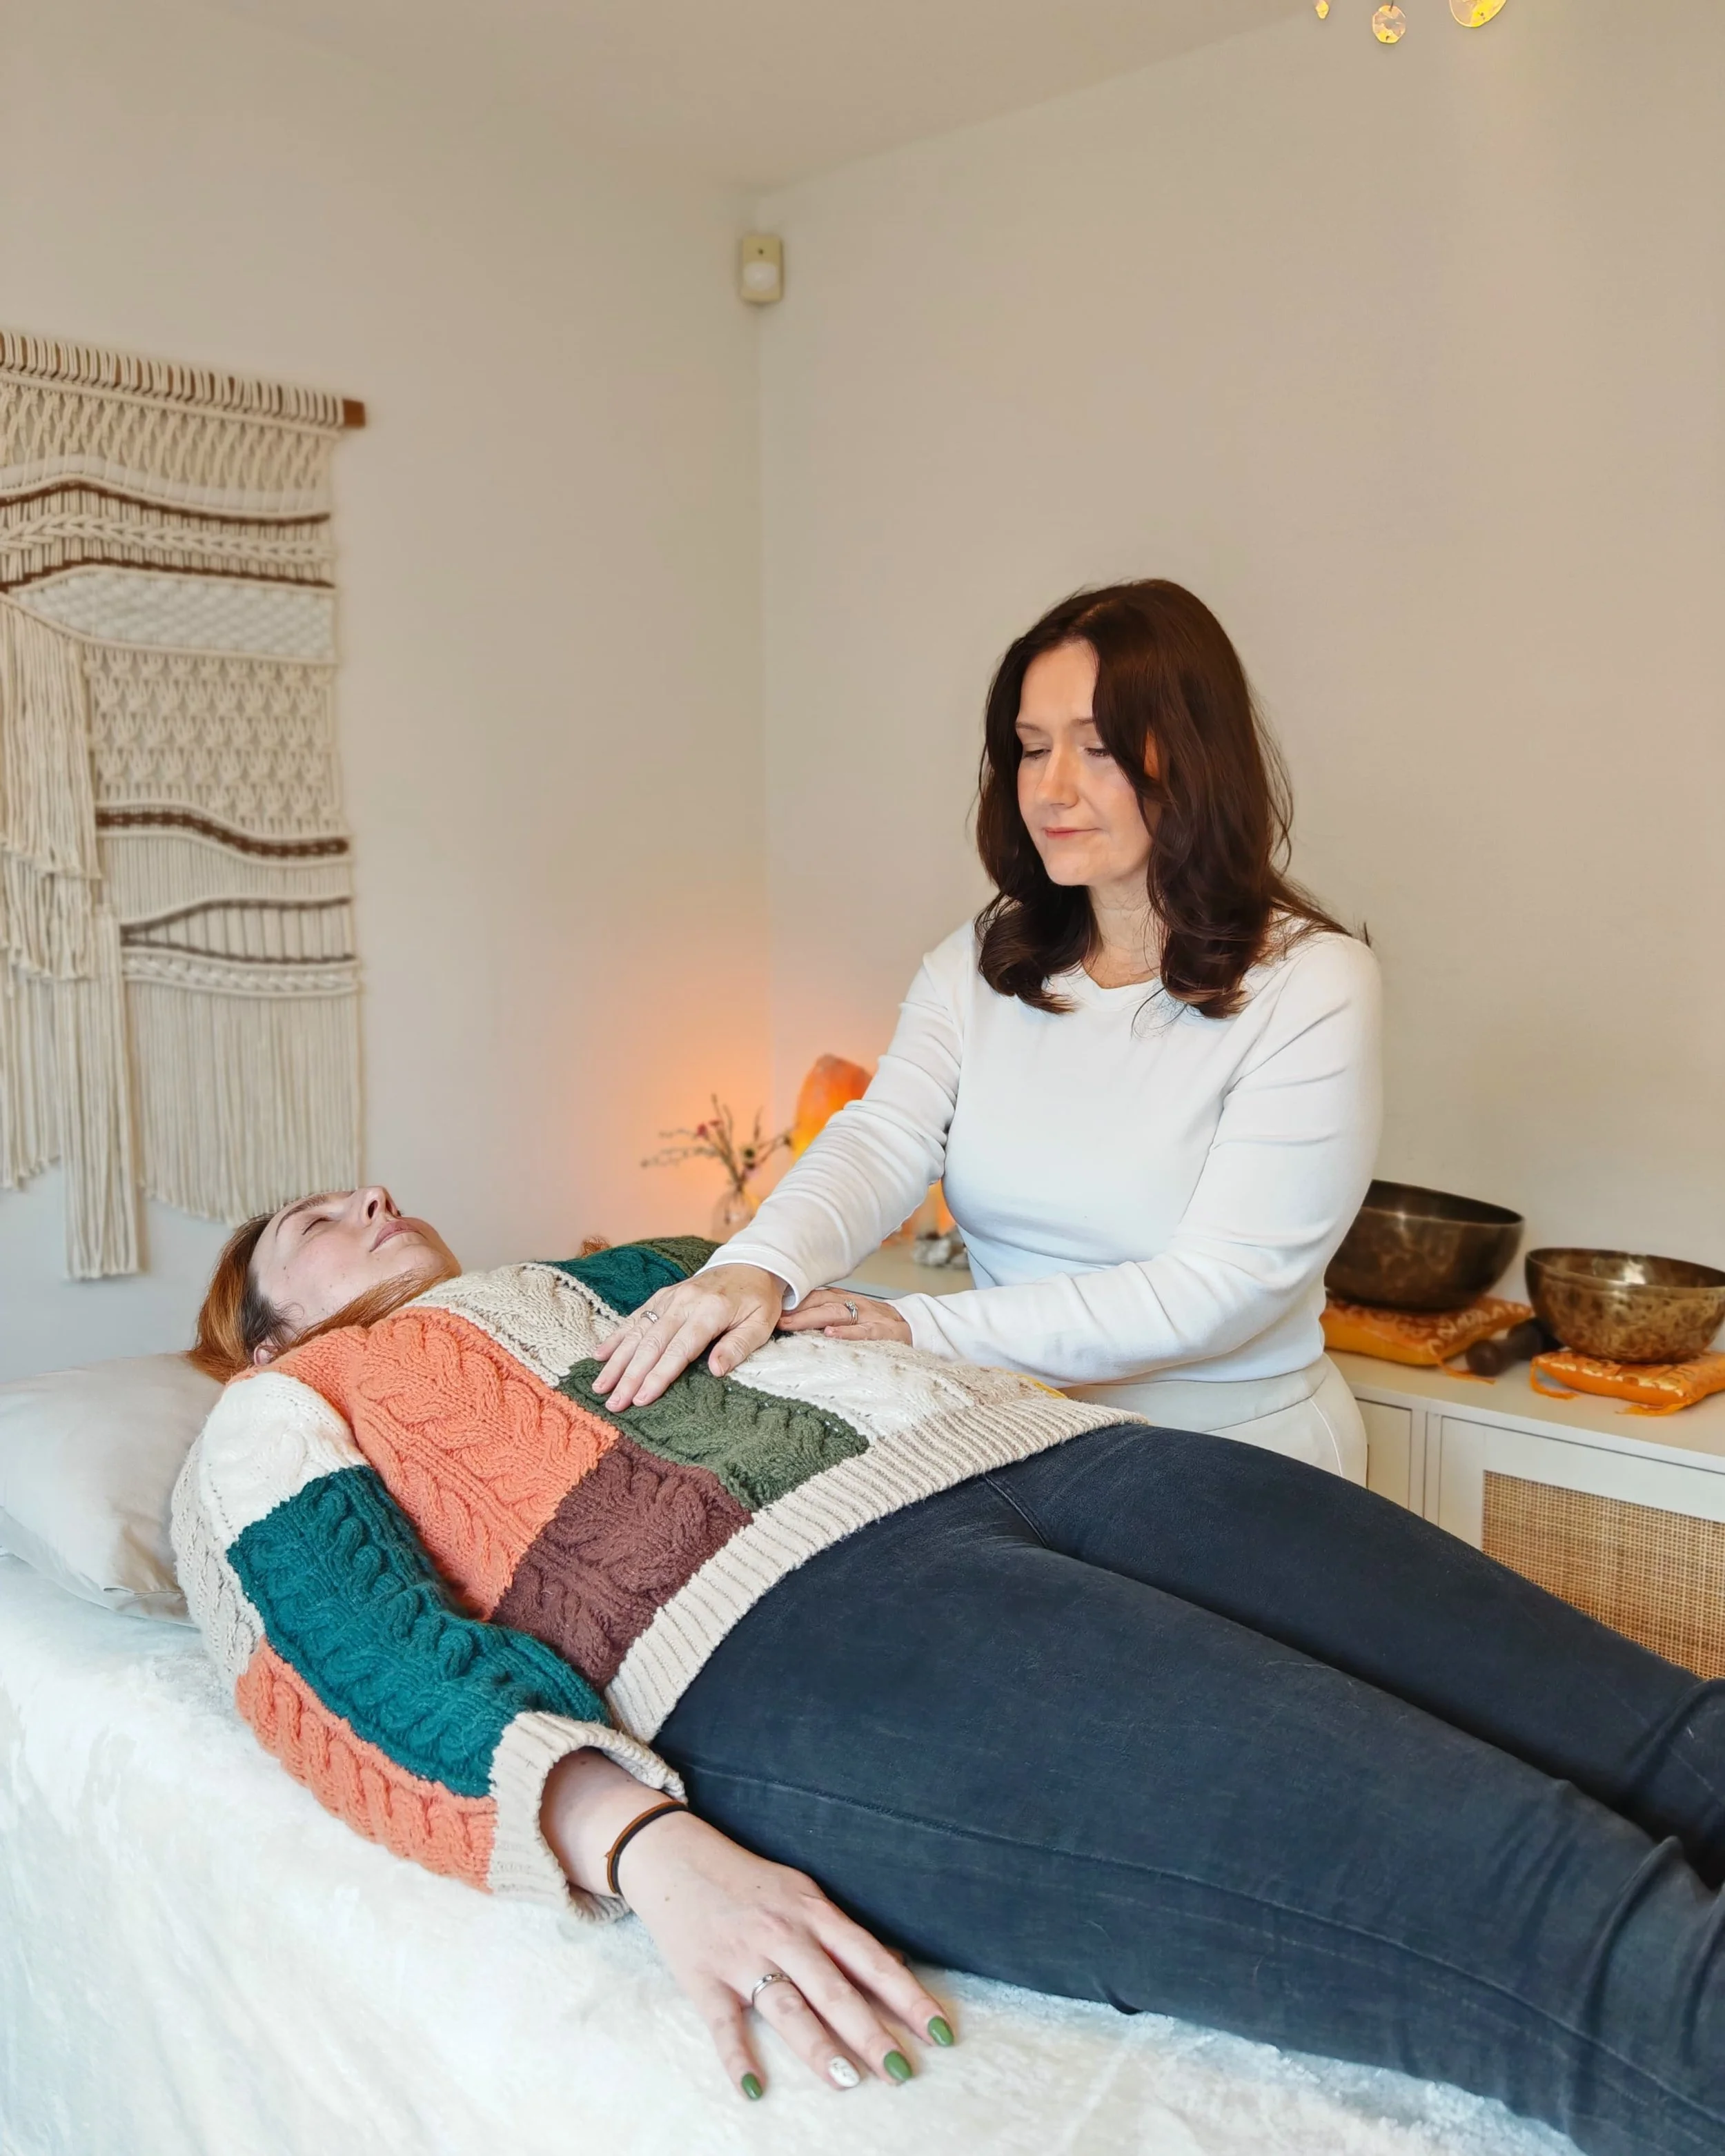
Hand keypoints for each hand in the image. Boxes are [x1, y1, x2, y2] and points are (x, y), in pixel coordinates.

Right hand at [542, 1751, 952, 2099]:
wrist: (675, 1856)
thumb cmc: (749, 1881)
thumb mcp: (802, 1893)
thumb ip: (842, 1933)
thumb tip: (895, 1964)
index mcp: (813, 1911)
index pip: (871, 1959)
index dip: (908, 1995)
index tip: (940, 2030)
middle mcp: (783, 1934)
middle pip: (834, 1989)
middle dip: (870, 2032)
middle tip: (901, 2071)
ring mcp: (743, 1957)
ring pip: (787, 2007)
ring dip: (818, 2047)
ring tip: (848, 2081)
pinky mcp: (704, 1978)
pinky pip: (723, 2024)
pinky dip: (737, 2059)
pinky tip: (754, 2090)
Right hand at [593, 1264, 784, 1410]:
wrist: (751, 1264)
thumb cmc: (758, 1300)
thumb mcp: (761, 1324)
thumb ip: (739, 1347)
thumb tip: (716, 1371)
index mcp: (710, 1311)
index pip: (680, 1349)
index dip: (659, 1375)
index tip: (642, 1399)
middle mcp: (684, 1302)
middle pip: (652, 1343)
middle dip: (630, 1376)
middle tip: (614, 1404)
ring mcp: (670, 1297)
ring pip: (638, 1331)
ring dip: (617, 1361)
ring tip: (600, 1386)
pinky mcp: (662, 1296)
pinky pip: (635, 1317)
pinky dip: (617, 1336)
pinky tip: (600, 1355)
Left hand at [777, 1287, 911, 1345]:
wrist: (915, 1325)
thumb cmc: (876, 1323)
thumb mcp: (851, 1315)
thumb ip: (827, 1316)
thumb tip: (791, 1322)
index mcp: (844, 1301)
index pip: (814, 1296)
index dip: (792, 1300)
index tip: (770, 1307)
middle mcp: (854, 1305)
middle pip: (820, 1303)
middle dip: (795, 1310)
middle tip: (773, 1318)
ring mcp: (869, 1317)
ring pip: (836, 1314)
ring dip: (811, 1318)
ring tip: (790, 1325)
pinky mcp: (883, 1332)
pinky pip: (864, 1332)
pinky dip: (847, 1333)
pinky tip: (830, 1334)